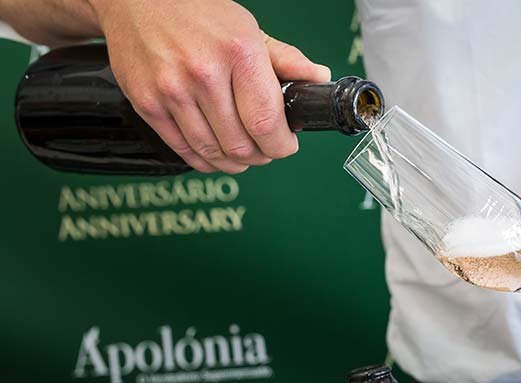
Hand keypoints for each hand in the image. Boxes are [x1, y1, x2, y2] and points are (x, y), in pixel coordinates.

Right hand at [89, 0, 330, 172]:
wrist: (137, 0)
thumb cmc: (197, 12)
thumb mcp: (248, 28)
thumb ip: (285, 58)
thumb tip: (319, 78)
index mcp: (238, 53)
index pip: (266, 122)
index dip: (281, 145)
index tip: (286, 145)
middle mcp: (203, 73)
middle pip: (240, 144)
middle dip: (260, 156)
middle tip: (266, 150)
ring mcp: (171, 91)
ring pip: (212, 153)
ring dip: (234, 163)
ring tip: (243, 155)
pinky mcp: (147, 104)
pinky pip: (182, 149)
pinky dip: (204, 161)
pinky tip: (216, 154)